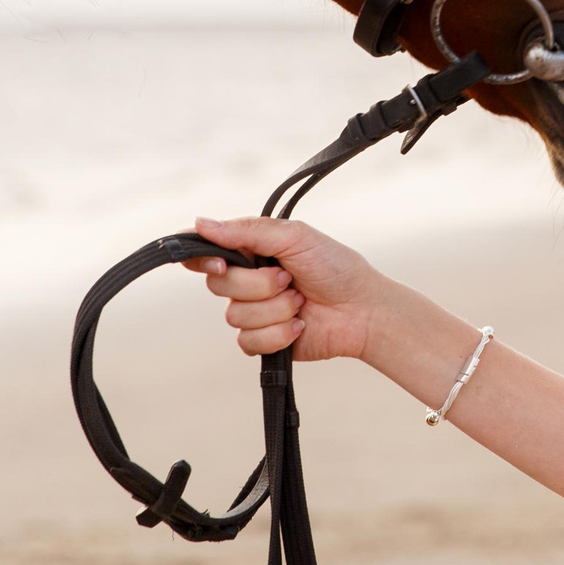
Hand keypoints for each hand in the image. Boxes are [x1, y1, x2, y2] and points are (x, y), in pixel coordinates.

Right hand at [179, 216, 392, 362]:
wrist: (363, 309)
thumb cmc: (334, 267)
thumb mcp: (294, 237)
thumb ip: (247, 231)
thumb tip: (200, 223)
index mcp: (250, 250)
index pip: (205, 252)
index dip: (202, 259)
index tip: (220, 264)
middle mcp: (246, 280)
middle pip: (218, 285)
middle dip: (257, 284)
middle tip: (289, 278)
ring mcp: (254, 312)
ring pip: (234, 316)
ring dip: (274, 309)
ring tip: (300, 301)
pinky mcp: (263, 341)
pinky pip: (248, 341)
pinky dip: (278, 333)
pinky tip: (300, 324)